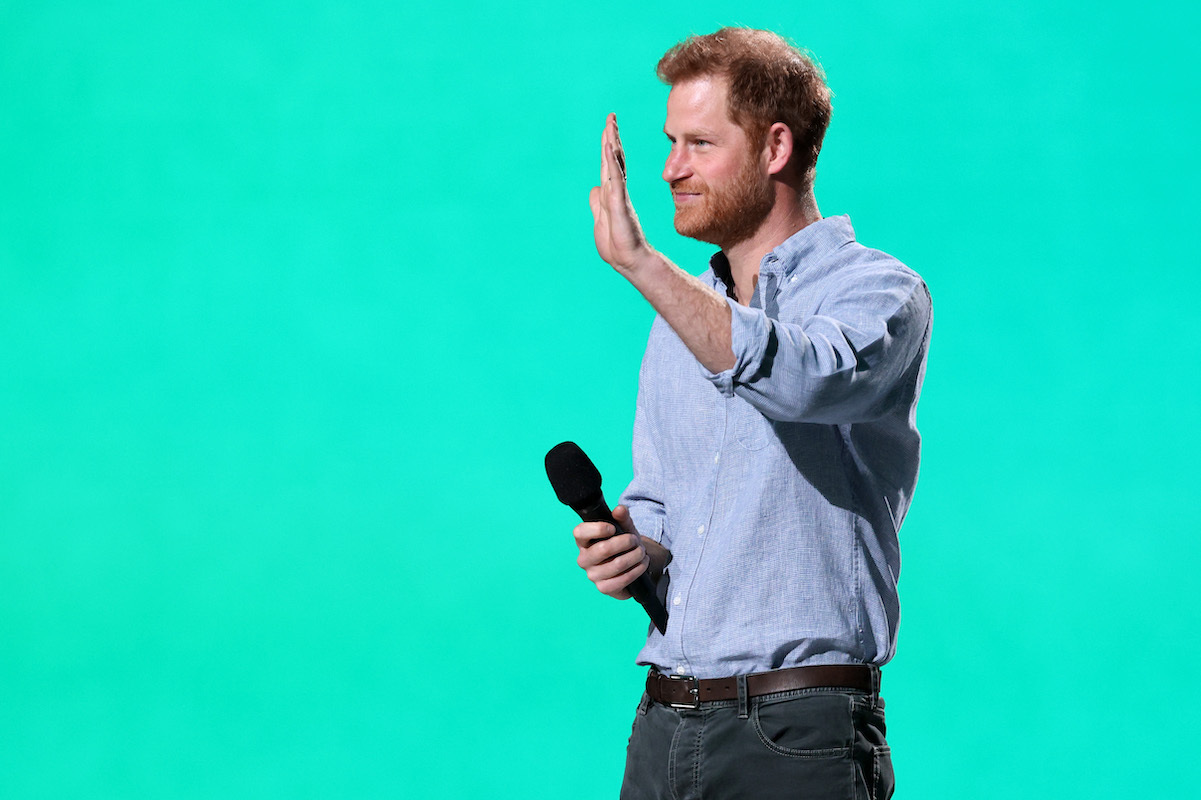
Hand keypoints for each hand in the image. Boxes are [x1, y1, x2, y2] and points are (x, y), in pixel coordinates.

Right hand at [573, 504, 648, 599]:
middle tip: (635, 540)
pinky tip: (642, 564)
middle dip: (625, 542)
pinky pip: (622, 579)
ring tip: (642, 552)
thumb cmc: (624, 543)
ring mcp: (593, 575)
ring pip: (616, 564)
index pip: (579, 532)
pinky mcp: (604, 588)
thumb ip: (622, 517)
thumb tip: (620, 509)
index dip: (597, 529)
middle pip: (602, 549)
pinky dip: (636, 570)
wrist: (633, 564)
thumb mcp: (625, 528)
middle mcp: (584, 559)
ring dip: (635, 556)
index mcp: (584, 541)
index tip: (613, 528)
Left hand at [589, 113, 651, 271]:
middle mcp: (616, 191)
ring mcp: (618, 196)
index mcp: (611, 193)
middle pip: (613, 159)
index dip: (608, 146)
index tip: (608, 127)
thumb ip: (597, 202)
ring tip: (610, 125)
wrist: (629, 260)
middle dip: (611, 137)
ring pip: (614, 165)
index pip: (609, 165)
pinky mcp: (620, 204)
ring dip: (612, 144)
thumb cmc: (617, 243)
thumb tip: (594, 188)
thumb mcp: (600, 219)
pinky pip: (615, 180)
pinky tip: (610, 149)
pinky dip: (611, 164)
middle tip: (611, 117)